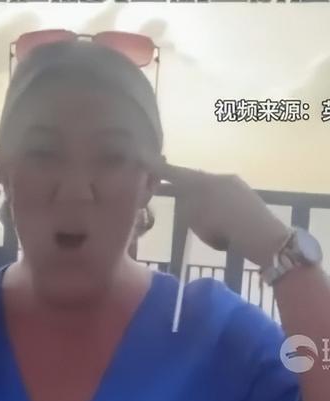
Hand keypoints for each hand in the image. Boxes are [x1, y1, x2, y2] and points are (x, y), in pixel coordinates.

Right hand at [149, 158, 290, 267]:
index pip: (176, 173)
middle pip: (194, 180)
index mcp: (204, 181)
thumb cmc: (223, 228)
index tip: (144, 160)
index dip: (160, 170)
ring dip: (197, 199)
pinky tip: (215, 223)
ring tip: (191, 214)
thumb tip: (183, 198)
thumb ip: (185, 205)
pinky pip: (222, 200)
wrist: (260, 235)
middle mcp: (219, 178)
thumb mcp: (196, 218)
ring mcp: (235, 186)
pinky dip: (213, 208)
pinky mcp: (246, 198)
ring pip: (209, 190)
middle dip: (179, 185)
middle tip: (163, 189)